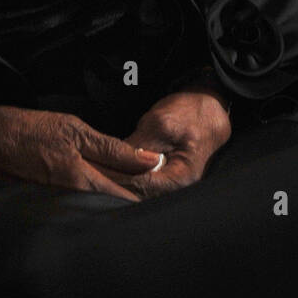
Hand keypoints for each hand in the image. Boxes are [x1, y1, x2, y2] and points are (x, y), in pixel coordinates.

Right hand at [0, 104, 163, 201]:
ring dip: (111, 202)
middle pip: (113, 209)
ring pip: (96, 209)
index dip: (146, 199)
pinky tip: (93, 191)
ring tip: (121, 189)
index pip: (126, 202)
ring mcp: (59, 206)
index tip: (162, 192)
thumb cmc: (29, 129)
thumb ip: (114, 149)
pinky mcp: (47, 207)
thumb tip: (151, 160)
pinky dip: (89, 202)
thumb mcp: (75, 129)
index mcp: (83, 181)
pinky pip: (77, 208)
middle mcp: (73, 200)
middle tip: (145, 191)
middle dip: (131, 203)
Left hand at [89, 90, 230, 201]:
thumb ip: (139, 145)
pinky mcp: (166, 175)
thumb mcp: (161, 124)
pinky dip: (126, 175)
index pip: (141, 186)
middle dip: (113, 182)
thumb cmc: (189, 112)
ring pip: (139, 188)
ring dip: (117, 180)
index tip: (92, 170)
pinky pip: (143, 180)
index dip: (115, 178)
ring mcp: (172, 183)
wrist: (210, 105)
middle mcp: (178, 187)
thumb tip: (114, 162)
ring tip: (92, 172)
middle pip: (139, 192)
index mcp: (181, 177)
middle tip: (87, 173)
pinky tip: (108, 169)